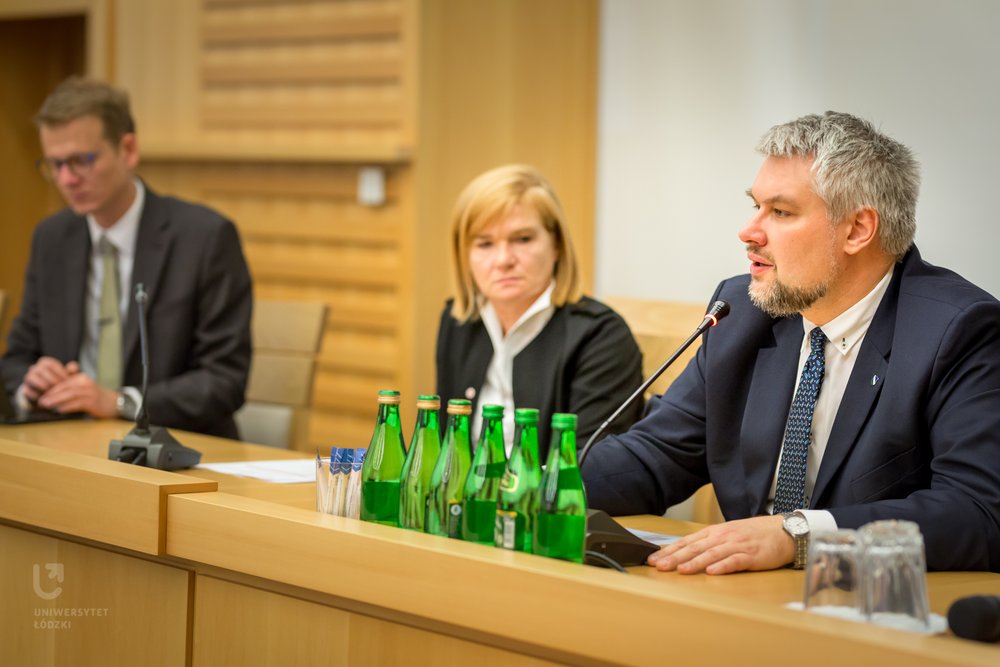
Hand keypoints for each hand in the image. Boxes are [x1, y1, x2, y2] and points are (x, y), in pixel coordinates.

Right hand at [21, 357, 77, 401]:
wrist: (47, 394)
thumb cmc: (60, 382)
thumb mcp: (67, 377)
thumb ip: (71, 371)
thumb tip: (73, 366)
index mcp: (45, 363)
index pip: (51, 364)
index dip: (60, 372)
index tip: (68, 380)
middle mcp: (34, 369)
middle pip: (41, 370)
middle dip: (52, 379)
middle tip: (61, 387)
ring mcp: (28, 378)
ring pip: (31, 378)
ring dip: (43, 385)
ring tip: (53, 392)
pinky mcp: (24, 390)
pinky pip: (27, 390)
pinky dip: (36, 395)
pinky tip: (46, 399)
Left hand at [37, 372, 118, 417]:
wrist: (113, 403)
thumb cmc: (94, 397)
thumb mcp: (82, 388)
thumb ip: (68, 388)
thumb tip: (49, 395)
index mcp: (81, 378)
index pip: (63, 382)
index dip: (51, 389)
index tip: (40, 395)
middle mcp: (86, 383)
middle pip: (65, 387)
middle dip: (51, 394)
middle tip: (40, 401)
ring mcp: (90, 392)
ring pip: (71, 394)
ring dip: (56, 400)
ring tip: (46, 405)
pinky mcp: (94, 402)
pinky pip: (78, 403)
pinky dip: (68, 406)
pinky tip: (60, 410)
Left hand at [647, 515, 792, 574]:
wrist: (783, 531)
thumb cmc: (754, 534)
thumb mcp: (728, 534)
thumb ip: (709, 542)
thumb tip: (685, 551)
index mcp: (715, 532)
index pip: (687, 541)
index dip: (670, 550)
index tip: (653, 559)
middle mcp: (723, 536)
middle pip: (695, 547)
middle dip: (675, 557)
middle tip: (659, 566)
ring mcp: (737, 545)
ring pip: (711, 554)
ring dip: (695, 562)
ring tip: (681, 570)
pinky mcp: (752, 556)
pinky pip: (735, 561)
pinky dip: (722, 566)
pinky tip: (712, 572)